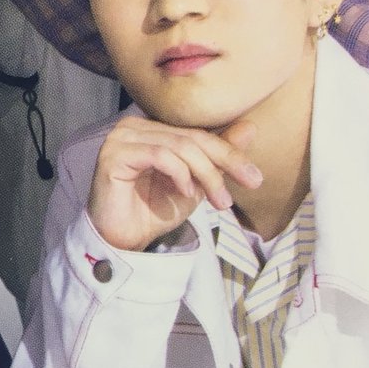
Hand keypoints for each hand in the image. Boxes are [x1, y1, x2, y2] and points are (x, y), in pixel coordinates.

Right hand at [87, 117, 262, 251]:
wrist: (121, 241)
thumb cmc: (152, 212)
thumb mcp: (195, 185)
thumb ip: (217, 157)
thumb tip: (251, 126)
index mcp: (152, 128)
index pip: (197, 133)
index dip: (229, 152)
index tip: (255, 177)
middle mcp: (134, 126)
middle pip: (191, 138)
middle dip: (224, 163)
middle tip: (249, 183)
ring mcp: (122, 137)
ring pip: (180, 146)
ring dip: (206, 174)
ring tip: (218, 199)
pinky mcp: (114, 153)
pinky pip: (159, 154)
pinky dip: (179, 173)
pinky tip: (186, 192)